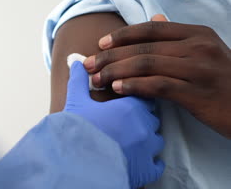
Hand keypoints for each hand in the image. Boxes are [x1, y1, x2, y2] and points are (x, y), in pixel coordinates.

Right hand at [64, 62, 163, 187]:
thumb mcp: (76, 101)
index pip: (144, 96)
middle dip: (141, 118)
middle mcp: (144, 125)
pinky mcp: (145, 169)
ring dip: (146, 140)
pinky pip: (156, 165)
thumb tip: (76, 63)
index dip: (135, 100)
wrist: (77, 160)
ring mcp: (147, 148)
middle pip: (151, 117)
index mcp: (130, 107)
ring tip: (132, 141)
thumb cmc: (77, 130)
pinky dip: (151, 163)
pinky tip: (142, 160)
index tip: (126, 103)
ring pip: (156, 140)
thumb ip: (79, 80)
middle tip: (128, 121)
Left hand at [84, 14, 230, 137]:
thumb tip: (155, 19)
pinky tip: (117, 88)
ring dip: (116, 71)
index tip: (100, 44)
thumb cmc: (223, 80)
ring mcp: (199, 69)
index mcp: (197, 34)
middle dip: (110, 56)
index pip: (150, 29)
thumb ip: (177, 36)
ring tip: (96, 79)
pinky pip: (158, 85)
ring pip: (147, 64)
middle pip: (143, 48)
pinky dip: (134, 85)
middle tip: (88, 65)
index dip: (122, 35)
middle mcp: (198, 47)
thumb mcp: (205, 51)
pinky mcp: (198, 92)